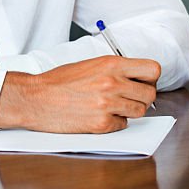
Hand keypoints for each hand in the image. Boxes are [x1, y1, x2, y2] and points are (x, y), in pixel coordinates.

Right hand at [0, 55, 159, 133]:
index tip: (143, 82)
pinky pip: (123, 125)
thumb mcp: (91, 64)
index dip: (150, 78)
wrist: (35, 98)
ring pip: (140, 111)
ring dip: (129, 110)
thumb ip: (116, 69)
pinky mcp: (101, 123)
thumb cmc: (59, 81)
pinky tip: (100, 116)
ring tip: (112, 106)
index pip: (153, 69)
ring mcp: (108, 104)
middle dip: (142, 97)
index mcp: (111, 64)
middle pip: (150, 94)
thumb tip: (137, 78)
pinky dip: (115, 122)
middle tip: (129, 98)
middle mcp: (113, 82)